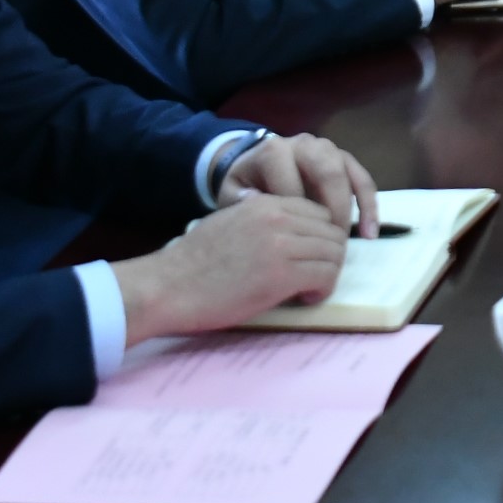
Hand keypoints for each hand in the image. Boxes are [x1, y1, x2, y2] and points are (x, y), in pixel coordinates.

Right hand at [115, 188, 349, 338]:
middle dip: (329, 257)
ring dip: (327, 274)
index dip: (321, 236)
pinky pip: (325, 277)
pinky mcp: (281, 275)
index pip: (319, 212)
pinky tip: (304, 298)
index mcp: (265, 204)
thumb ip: (262, 221)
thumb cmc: (192, 263)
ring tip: (307, 289)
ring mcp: (281, 245)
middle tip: (314, 277)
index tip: (310, 256)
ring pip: (334, 254)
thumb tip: (293, 235)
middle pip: (332, 232)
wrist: (167, 287)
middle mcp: (278, 218)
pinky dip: (321, 290)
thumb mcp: (231, 223)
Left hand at [222, 130, 376, 234]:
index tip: (296, 245)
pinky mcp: (343, 160)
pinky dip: (370, 206)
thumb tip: (254, 200)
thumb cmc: (244, 186)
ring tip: (344, 242)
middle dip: (332, 210)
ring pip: (347, 172)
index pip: (291, 181)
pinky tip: (370, 233)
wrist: (253, 169)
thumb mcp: (231, 193)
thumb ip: (239, 199)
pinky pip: (363, 179)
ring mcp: (326, 149)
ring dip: (352, 208)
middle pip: (327, 170)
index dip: (297, 215)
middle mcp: (303, 144)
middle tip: (328, 244)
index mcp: (274, 150)